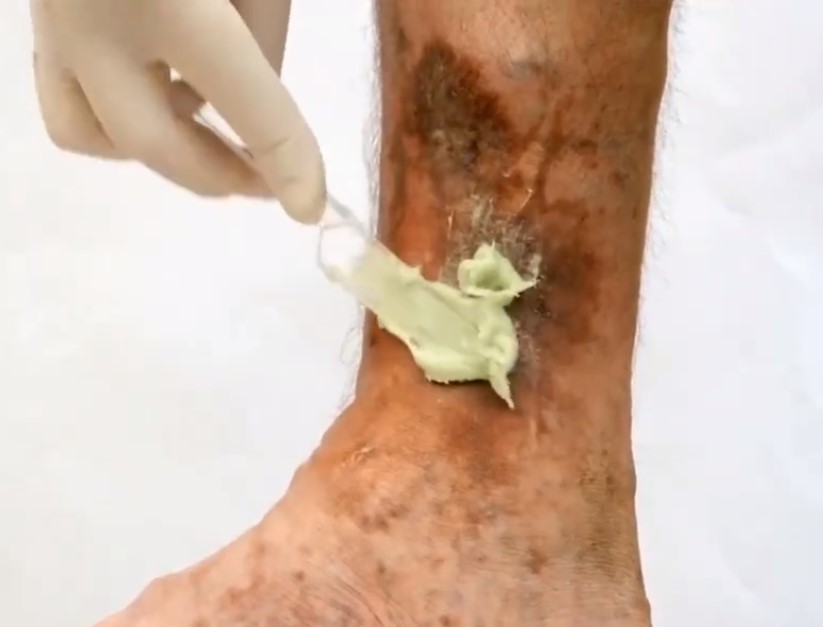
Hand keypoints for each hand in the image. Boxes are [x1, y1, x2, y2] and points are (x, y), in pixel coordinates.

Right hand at [30, 0, 324, 222]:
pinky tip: (163, 94)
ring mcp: (50, 16)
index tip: (313, 208)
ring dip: (160, 154)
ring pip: (90, 132)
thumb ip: (260, 27)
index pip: (246, 99)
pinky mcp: (36, 14)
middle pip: (151, 140)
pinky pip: (66, 97)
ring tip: (212, 136)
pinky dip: (119, 120)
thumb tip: (254, 96)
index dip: (288, 160)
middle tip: (267, 183)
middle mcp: (92, 12)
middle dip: (220, 176)